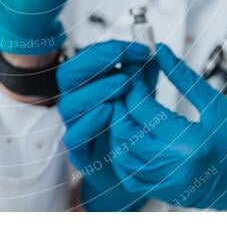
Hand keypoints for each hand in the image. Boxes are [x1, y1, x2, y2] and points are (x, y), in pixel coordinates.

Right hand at [57, 40, 157, 210]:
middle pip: (69, 74)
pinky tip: (109, 111)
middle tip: (127, 59)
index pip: (86, 57)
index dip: (111, 49)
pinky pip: (75, 136)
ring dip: (96, 89)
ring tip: (123, 83)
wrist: (130, 176)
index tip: (141, 50)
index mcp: (88, 85)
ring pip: (70, 104)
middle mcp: (77, 103)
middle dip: (98, 61)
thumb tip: (156, 50)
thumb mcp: (142, 98)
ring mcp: (76, 128)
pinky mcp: (80, 153)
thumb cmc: (132, 132)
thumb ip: (144, 76)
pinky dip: (90, 122)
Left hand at [109, 44, 226, 210]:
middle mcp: (176, 169)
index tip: (135, 71)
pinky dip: (125, 158)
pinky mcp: (171, 195)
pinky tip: (132, 138)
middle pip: (126, 132)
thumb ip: (183, 77)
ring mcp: (171, 186)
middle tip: (128, 87)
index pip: (142, 110)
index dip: (134, 86)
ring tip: (128, 109)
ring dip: (119, 131)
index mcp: (190, 144)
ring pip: (124, 157)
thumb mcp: (218, 104)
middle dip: (121, 105)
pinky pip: (133, 179)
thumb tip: (160, 53)